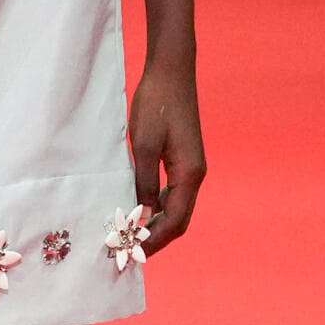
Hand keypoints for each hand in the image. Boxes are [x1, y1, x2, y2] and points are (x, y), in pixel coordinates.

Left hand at [128, 61, 205, 257]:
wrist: (171, 71)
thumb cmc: (156, 103)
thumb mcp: (144, 145)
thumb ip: (144, 182)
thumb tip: (143, 214)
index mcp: (190, 174)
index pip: (175, 221)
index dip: (154, 241)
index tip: (132, 253)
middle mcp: (195, 174)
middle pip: (179, 219)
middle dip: (156, 238)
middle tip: (129, 250)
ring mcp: (191, 167)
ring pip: (176, 207)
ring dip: (155, 224)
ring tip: (130, 235)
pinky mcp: (183, 159)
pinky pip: (172, 193)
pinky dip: (157, 207)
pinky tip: (139, 210)